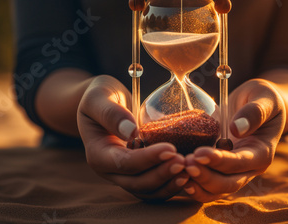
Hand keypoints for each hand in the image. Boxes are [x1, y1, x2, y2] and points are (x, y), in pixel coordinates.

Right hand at [77, 75, 188, 199]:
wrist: (101, 106)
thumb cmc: (99, 97)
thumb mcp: (98, 97)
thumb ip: (110, 113)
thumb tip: (131, 131)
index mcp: (98, 154)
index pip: (124, 163)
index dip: (148, 159)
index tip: (170, 148)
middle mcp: (110, 171)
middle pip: (137, 183)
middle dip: (162, 174)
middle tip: (184, 161)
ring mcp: (124, 176)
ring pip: (148, 190)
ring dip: (169, 183)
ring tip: (189, 170)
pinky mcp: (138, 175)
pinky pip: (155, 187)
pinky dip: (170, 184)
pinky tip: (188, 175)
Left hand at [182, 79, 285, 201]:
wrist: (258, 105)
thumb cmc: (263, 99)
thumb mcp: (265, 98)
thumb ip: (255, 112)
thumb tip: (236, 128)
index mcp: (262, 153)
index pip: (241, 163)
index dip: (220, 161)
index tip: (200, 152)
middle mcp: (248, 168)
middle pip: (227, 184)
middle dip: (205, 177)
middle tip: (186, 163)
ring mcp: (232, 172)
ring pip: (214, 190)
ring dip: (196, 184)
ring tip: (178, 169)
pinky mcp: (218, 170)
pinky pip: (204, 185)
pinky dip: (191, 183)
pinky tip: (175, 175)